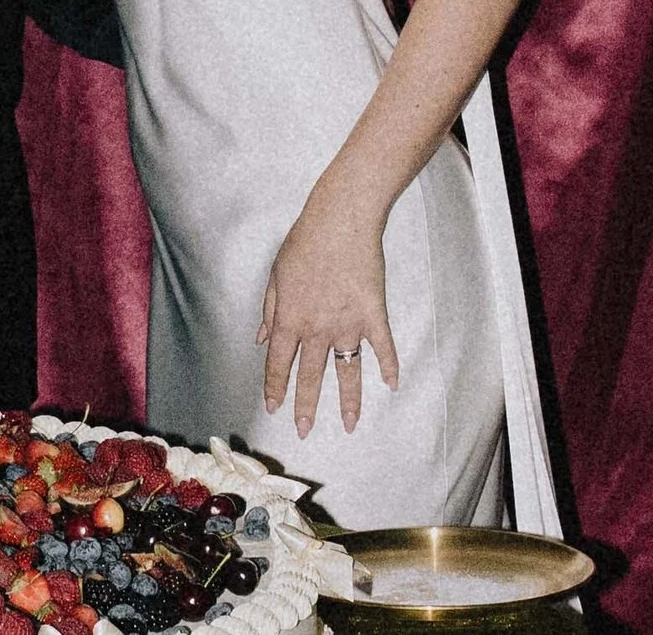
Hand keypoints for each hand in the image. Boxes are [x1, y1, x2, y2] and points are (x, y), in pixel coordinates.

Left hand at [258, 193, 397, 438]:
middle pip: (310, 376)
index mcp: (289, 319)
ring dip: (349, 401)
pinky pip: (383, 347)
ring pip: (348, 371)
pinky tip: (392, 385)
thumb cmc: (304, 243)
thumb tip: (260, 337)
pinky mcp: (373, 314)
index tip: (273, 406)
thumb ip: (268, 310)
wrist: (340, 222)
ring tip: (350, 425)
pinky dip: (390, 366)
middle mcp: (317, 329)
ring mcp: (348, 324)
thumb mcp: (275, 275)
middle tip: (303, 430)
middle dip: (305, 406)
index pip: (278, 363)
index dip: (275, 386)